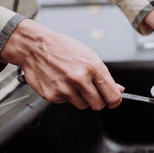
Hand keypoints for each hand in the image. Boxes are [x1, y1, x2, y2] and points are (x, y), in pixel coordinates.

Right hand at [0, 19, 123, 109]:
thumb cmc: (62, 48)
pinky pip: (66, 103)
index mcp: (93, 67)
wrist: (35, 46)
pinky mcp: (53, 96)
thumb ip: (104, 75)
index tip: (114, 101)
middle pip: (99, 105)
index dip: (115, 101)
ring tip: (72, 82)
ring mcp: (66, 89)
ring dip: (81, 98)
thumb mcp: (89, 56)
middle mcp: (80, 79)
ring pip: (83, 106)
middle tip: (92, 91)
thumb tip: (118, 89)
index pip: (112, 95)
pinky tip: (60, 82)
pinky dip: (65, 96)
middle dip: (98, 101)